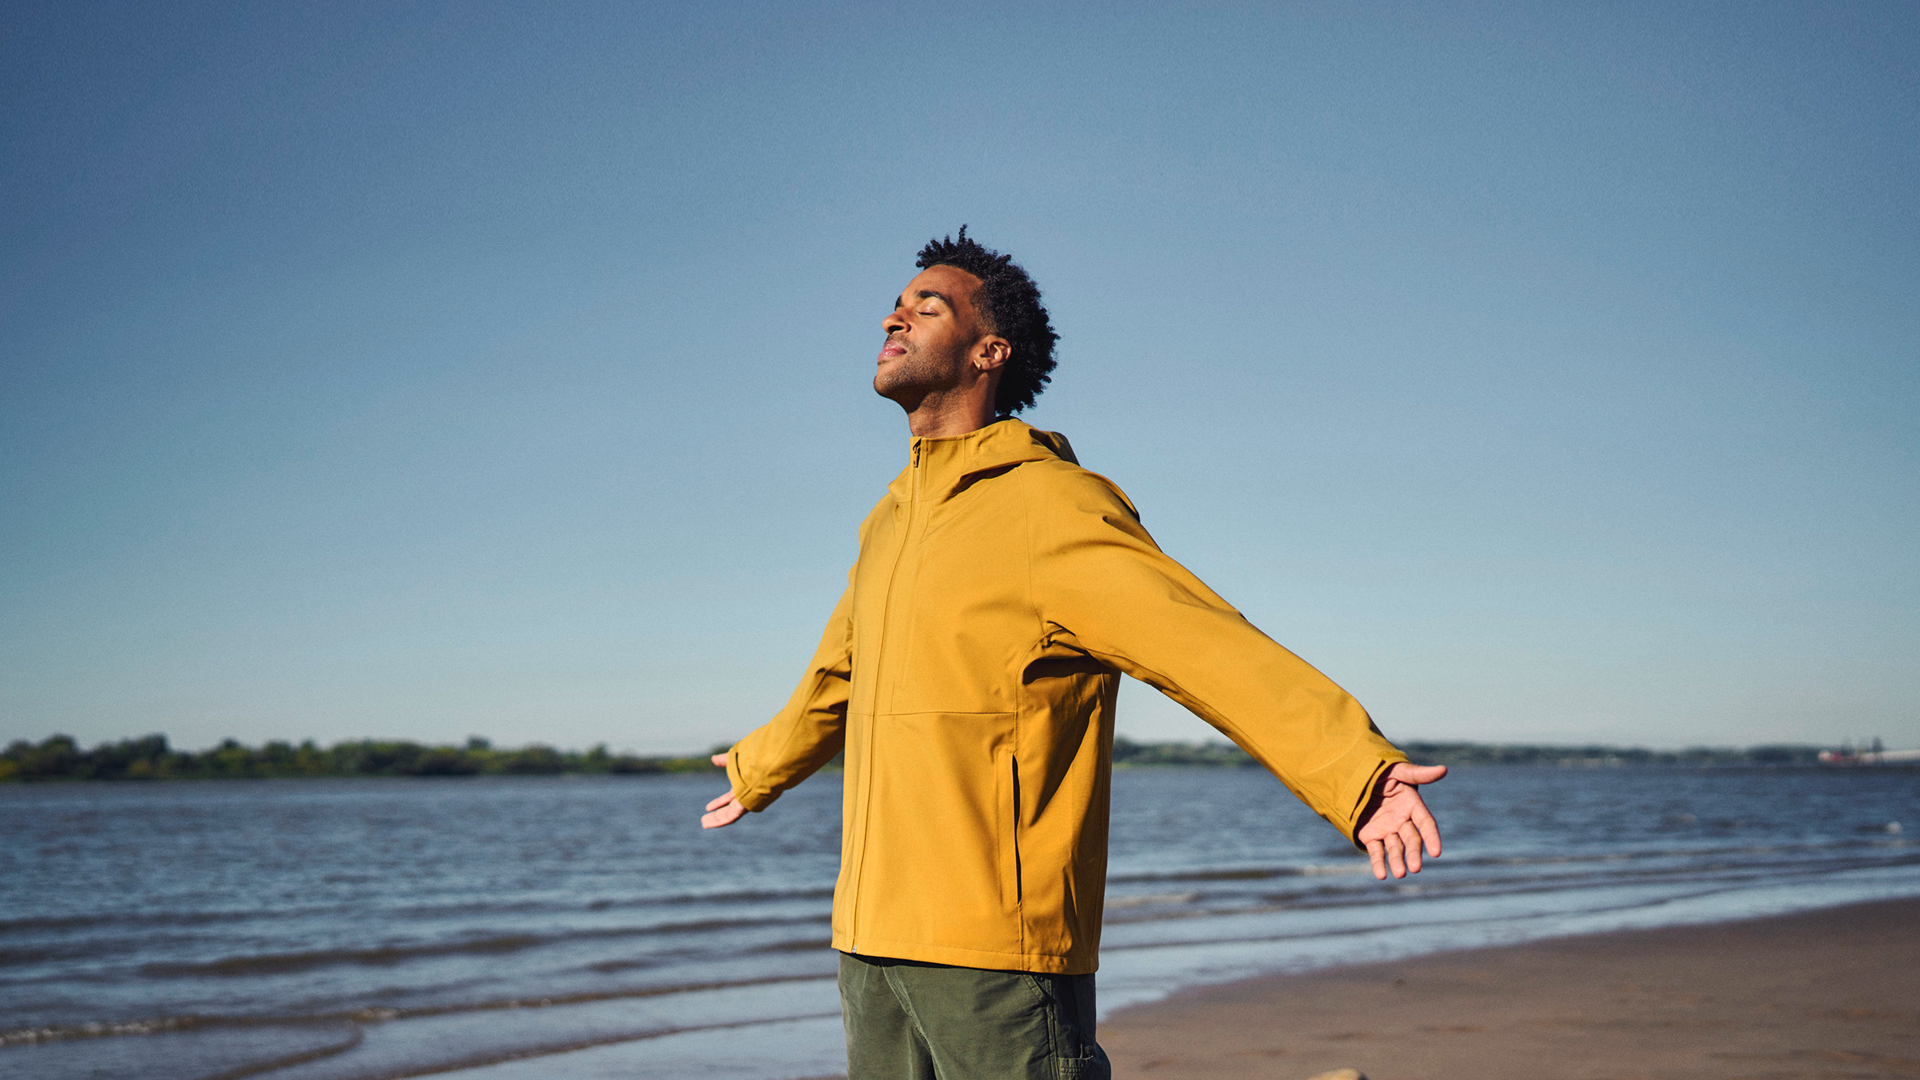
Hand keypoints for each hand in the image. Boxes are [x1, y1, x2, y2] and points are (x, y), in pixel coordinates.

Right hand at [701, 752, 746, 828]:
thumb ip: (723, 760)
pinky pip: (731, 817)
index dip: (719, 803)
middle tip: (704, 820)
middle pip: (729, 809)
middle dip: (717, 814)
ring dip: (716, 820)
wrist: (765, 766)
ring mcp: (745, 803)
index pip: (729, 798)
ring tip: (704, 824)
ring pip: (729, 815)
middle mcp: (745, 796)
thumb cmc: (753, 761)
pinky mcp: (745, 807)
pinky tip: (709, 824)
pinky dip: (720, 821)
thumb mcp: (734, 761)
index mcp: (743, 786)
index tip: (708, 808)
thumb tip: (713, 758)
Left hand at [1355, 762, 1445, 879]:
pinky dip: (1378, 863)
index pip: (1425, 823)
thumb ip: (1418, 774)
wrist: (1355, 775)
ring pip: (1394, 848)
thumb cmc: (1380, 770)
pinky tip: (1381, 875)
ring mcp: (1387, 830)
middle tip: (1415, 868)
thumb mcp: (1398, 770)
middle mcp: (1402, 821)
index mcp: (1412, 805)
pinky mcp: (1371, 836)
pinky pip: (1376, 851)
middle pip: (1411, 840)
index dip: (1432, 837)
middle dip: (1413, 854)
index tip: (1437, 852)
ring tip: (1399, 874)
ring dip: (1397, 861)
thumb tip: (1444, 769)